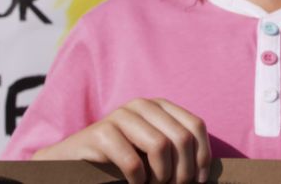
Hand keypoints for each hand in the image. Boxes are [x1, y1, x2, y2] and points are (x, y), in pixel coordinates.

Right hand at [32, 98, 211, 183]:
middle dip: (183, 172)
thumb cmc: (121, 159)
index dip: (201, 157)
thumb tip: (205, 173)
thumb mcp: (152, 152)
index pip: (196, 126)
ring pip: (161, 146)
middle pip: (182, 138)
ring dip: (162, 177)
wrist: (74, 160)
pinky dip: (139, 181)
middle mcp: (142, 105)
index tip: (196, 182)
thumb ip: (177, 152)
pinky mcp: (101, 133)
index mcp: (159, 106)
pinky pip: (133, 162)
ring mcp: (120, 116)